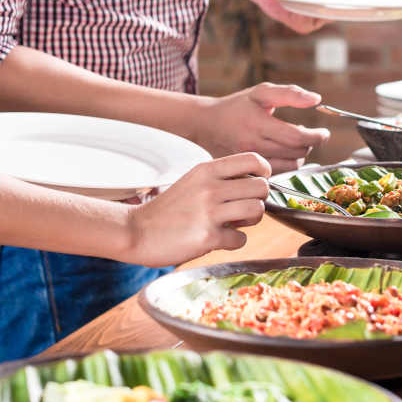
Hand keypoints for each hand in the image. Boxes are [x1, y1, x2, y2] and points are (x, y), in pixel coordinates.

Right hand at [126, 153, 270, 266]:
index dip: (264, 171)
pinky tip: (218, 239)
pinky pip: (241, 239)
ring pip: (257, 211)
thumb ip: (220, 180)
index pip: (253, 160)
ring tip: (234, 223)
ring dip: (251, 221)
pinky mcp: (208, 236)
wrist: (137, 231)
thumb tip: (255, 186)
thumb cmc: (167, 210)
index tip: (260, 181)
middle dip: (258, 200)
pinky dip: (233, 242)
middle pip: (261, 187)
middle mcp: (210, 187)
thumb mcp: (192, 182)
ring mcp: (210, 212)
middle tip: (244, 208)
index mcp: (206, 170)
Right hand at [192, 83, 329, 174]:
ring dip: (300, 155)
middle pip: (296, 152)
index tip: (324, 133)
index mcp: (258, 123)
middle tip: (308, 135)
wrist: (206, 124)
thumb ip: (290, 93)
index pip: (298, 137)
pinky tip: (284, 153)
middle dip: (310, 144)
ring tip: (296, 144)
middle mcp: (253, 145)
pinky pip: (278, 173)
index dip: (317, 136)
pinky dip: (287, 164)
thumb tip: (317, 99)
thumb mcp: (261, 93)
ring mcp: (249, 161)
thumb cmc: (237, 106)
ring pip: (289, 166)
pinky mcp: (246, 171)